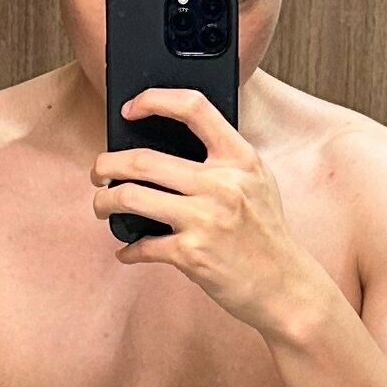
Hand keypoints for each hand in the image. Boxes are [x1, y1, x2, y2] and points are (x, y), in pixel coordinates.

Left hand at [91, 91, 336, 337]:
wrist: (286, 287)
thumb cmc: (266, 235)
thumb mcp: (258, 182)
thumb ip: (225, 160)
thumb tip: (169, 144)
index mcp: (240, 159)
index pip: (194, 108)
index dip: (155, 100)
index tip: (131, 109)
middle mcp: (222, 184)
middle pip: (143, 159)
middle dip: (107, 164)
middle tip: (99, 171)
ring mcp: (206, 219)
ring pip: (131, 197)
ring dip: (105, 201)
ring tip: (102, 205)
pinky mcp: (192, 254)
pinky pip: (142, 245)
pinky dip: (128, 249)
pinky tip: (128, 250)